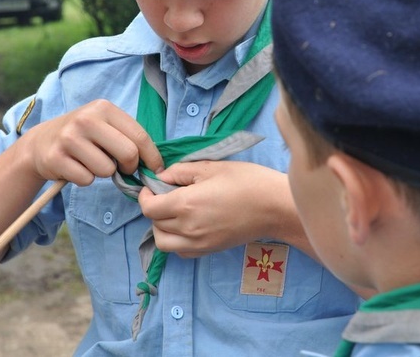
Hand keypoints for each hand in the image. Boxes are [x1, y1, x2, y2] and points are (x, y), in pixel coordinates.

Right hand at [20, 99, 162, 186]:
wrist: (41, 142)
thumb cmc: (83, 136)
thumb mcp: (104, 125)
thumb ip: (128, 137)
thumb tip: (156, 164)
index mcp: (103, 108)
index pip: (140, 136)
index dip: (153, 157)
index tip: (157, 169)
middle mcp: (86, 119)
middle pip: (128, 153)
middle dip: (130, 167)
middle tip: (122, 168)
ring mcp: (69, 138)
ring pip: (107, 170)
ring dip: (103, 173)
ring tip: (90, 162)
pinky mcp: (56, 158)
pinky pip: (87, 180)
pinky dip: (85, 178)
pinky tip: (76, 167)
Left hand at [138, 160, 292, 256]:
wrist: (274, 207)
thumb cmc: (246, 181)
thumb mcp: (211, 167)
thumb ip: (180, 171)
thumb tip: (161, 177)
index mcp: (185, 204)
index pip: (148, 208)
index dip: (145, 195)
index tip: (152, 186)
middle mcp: (187, 228)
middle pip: (154, 225)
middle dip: (153, 209)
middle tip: (165, 196)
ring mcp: (199, 243)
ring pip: (164, 243)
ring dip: (161, 228)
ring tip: (174, 213)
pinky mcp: (209, 250)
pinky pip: (181, 252)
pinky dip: (176, 242)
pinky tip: (186, 227)